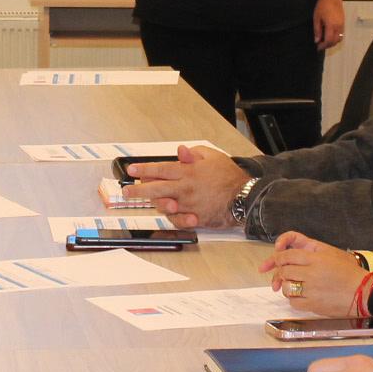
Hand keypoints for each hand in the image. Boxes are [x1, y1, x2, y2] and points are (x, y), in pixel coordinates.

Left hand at [124, 144, 247, 227]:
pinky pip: (178, 220)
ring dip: (154, 203)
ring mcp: (189, 205)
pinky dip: (173, 217)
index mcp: (188, 171)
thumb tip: (180, 151)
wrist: (245, 198)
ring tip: (149, 200)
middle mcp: (185, 189)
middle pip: (156, 189)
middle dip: (138, 190)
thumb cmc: (229, 176)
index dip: (143, 169)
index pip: (160, 169)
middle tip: (127, 192)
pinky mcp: (195, 218)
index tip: (131, 170)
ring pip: (164, 205)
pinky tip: (170, 212)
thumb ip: (193, 154)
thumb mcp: (212, 157)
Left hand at [257, 230, 364, 315]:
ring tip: (295, 285)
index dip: (279, 258)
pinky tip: (301, 296)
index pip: (289, 255)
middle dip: (282, 272)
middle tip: (285, 274)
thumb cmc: (350, 273)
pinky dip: (294, 300)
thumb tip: (293, 255)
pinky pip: (294, 302)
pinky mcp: (313, 305)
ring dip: (288, 286)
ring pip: (287, 287)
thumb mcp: (332, 255)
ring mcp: (312, 290)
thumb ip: (312, 253)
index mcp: (317, 259)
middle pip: (285, 271)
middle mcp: (312, 273)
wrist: (363, 292)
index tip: (277, 260)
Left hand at [314, 0, 345, 50]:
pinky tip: (330, 35)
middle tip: (320, 45)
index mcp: (331, 26)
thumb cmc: (322, 6)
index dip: (323, 46)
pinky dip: (336, 37)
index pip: (328, 41)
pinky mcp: (343, 22)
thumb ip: (317, 30)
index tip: (318, 47)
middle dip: (328, 45)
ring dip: (333, 42)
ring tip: (325, 41)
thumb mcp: (316, 18)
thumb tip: (316, 40)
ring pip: (339, 38)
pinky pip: (341, 34)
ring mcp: (342, 25)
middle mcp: (338, 27)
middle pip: (335, 41)